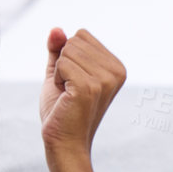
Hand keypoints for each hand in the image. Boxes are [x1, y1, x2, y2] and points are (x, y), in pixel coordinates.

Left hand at [38, 26, 125, 155]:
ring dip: (59, 73)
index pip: (81, 35)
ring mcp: (105, 79)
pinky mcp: (90, 87)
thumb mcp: (60, 73)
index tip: (74, 81)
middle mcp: (116, 71)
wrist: (64, 143)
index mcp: (116, 66)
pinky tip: (66, 97)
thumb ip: (58, 50)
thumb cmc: (63, 110)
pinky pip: (61, 63)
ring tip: (68, 95)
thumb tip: (56, 29)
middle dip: (63, 63)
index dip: (68, 56)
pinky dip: (56, 79)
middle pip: (74, 40)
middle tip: (69, 90)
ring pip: (66, 50)